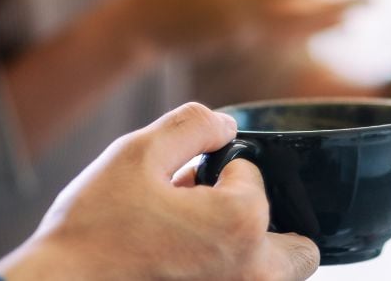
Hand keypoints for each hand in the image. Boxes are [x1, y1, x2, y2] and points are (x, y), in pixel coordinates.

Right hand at [0, 102, 318, 279]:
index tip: (182, 184)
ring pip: (277, 279)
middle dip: (266, 223)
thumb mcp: (135, 153)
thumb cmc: (90, 232)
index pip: (256, 179)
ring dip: (253, 255)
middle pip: (300, 245)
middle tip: (214, 217)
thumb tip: (226, 126)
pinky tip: (182, 266)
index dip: (219, 172)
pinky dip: (229, 276)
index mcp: (241, 225)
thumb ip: (192, 125)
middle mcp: (253, 276)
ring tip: (193, 244)